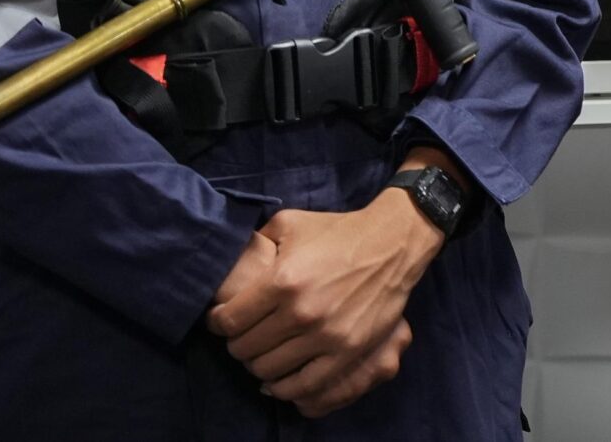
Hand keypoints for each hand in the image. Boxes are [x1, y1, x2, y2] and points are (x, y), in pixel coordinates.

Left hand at [204, 191, 443, 414]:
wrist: (392, 244)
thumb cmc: (338, 231)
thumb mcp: (290, 223)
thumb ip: (256, 241)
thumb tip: (230, 262)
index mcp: (282, 279)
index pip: (228, 320)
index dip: (218, 323)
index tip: (223, 320)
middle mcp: (301, 311)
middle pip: (245, 348)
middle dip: (238, 343)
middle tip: (245, 335)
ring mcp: (325, 335)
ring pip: (268, 369)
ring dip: (259, 364)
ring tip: (264, 353)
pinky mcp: (347, 351)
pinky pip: (304, 385)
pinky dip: (285, 388)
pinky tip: (280, 379)